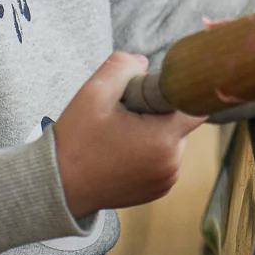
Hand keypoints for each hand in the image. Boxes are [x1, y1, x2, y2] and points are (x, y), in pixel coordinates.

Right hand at [54, 52, 205, 218]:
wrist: (58, 187)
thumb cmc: (76, 142)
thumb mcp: (93, 93)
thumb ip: (122, 67)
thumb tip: (144, 64)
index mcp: (163, 140)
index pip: (196, 107)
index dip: (180, 92)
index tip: (157, 90)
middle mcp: (172, 164)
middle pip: (180, 123)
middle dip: (158, 112)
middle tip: (125, 114)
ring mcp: (166, 180)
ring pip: (172, 141)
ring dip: (153, 133)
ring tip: (119, 136)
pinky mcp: (158, 190)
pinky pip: (163, 160)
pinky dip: (149, 152)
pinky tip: (121, 152)